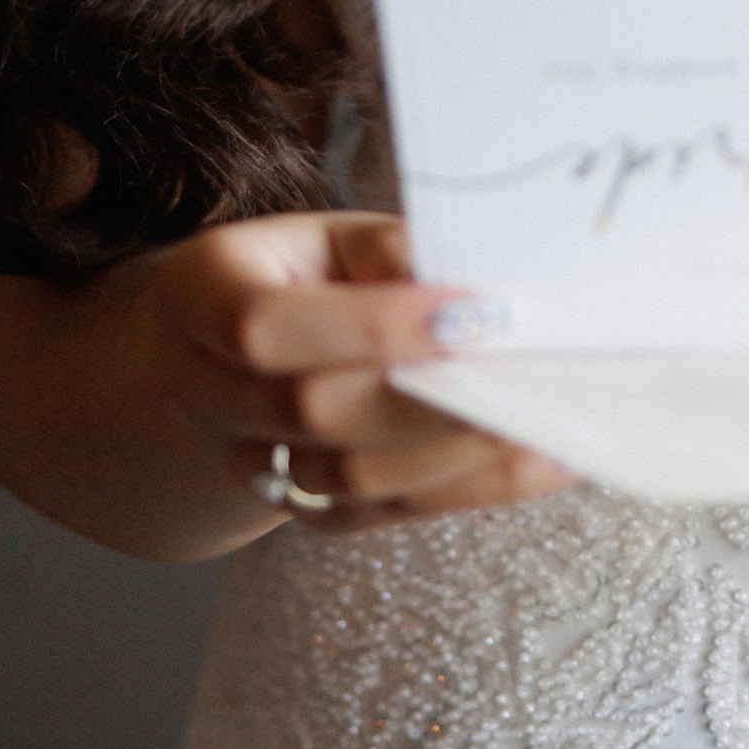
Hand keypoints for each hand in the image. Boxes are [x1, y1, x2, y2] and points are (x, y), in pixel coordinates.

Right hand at [144, 209, 576, 531]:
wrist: (233, 349)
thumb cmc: (303, 273)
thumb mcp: (333, 235)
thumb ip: (391, 251)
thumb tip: (472, 290)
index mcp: (199, 293)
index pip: (267, 326)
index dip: (371, 325)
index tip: (475, 312)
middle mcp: (203, 391)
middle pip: (313, 412)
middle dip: (429, 395)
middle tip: (526, 366)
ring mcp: (248, 462)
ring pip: (351, 479)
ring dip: (459, 451)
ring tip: (548, 412)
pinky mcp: (305, 509)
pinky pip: (388, 512)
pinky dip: (474, 487)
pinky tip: (546, 454)